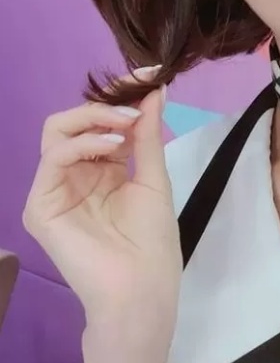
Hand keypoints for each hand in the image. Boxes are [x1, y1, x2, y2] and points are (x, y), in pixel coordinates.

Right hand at [23, 68, 180, 348]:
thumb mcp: (153, 178)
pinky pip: (53, 159)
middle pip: (71, 121)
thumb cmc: (152, 242)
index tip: (150, 72)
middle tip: (136, 99)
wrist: (142, 290)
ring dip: (95, 117)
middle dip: (105, 103)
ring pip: (56, 132)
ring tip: (127, 123)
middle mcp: (74, 175)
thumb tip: (155, 90)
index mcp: (100, 170)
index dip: (120, 95)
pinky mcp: (40, 206)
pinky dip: (83, 143)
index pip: (100, 122)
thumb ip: (147, 135)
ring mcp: (54, 190)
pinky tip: (114, 145)